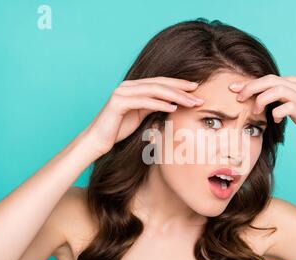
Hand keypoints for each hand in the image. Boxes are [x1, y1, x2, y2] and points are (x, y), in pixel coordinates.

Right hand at [82, 77, 203, 156]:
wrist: (96, 141)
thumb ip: (152, 106)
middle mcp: (127, 86)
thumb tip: (171, 103)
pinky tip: (173, 107)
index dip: (178, 84)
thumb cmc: (117, 130)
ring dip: (175, 96)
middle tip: (198, 93)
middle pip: (159, 84)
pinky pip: (144, 101)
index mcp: (133, 87)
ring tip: (190, 102)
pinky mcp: (118, 102)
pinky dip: (160, 104)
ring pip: (154, 90)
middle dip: (181, 88)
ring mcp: (122, 92)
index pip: (160, 82)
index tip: (195, 89)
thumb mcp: (139, 115)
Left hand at [228, 75, 295, 154]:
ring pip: (277, 90)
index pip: (268, 78)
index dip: (249, 83)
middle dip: (251, 88)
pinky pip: (286, 107)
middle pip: (270, 80)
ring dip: (262, 100)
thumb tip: (253, 94)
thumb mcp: (289, 105)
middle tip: (239, 98)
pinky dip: (276, 113)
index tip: (234, 89)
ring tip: (256, 111)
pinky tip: (275, 120)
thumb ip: (277, 97)